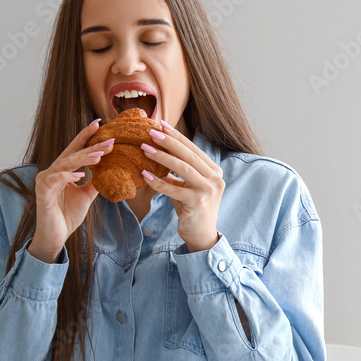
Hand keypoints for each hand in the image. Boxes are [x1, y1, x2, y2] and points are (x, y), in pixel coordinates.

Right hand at [28, 119, 114, 262]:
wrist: (55, 237)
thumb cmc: (66, 215)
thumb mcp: (86, 196)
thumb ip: (95, 182)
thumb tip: (110, 170)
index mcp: (63, 171)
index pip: (75, 150)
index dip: (86, 136)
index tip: (100, 123)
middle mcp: (52, 172)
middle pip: (72, 154)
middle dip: (90, 146)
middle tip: (108, 139)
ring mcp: (46, 182)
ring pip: (64, 164)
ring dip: (81, 159)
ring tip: (99, 155)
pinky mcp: (43, 194)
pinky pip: (54, 181)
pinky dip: (66, 176)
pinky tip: (79, 175)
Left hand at [140, 120, 223, 252]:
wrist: (202, 235)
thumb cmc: (192, 208)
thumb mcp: (186, 186)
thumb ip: (178, 172)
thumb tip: (159, 152)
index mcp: (214, 171)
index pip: (193, 149)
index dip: (177, 136)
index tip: (162, 125)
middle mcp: (215, 178)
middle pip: (188, 155)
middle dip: (169, 141)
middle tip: (151, 132)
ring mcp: (208, 190)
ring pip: (183, 168)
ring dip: (162, 156)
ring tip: (145, 148)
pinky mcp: (197, 202)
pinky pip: (174, 188)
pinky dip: (158, 181)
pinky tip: (145, 174)